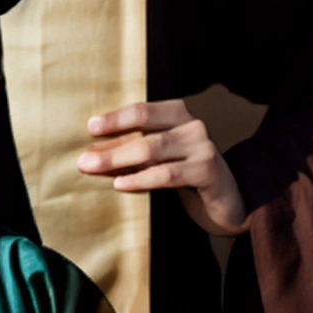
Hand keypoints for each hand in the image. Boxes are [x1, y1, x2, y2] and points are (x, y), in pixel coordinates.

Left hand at [78, 100, 249, 236]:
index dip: (115, 118)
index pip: (142, 111)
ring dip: (119, 160)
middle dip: (111, 145)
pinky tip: (121, 184)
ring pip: (153, 150)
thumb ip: (136, 147)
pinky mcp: (208, 171)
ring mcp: (202, 147)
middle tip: (83, 159)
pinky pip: (167, 174)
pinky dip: (141, 179)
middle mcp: (193, 125)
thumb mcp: (161, 156)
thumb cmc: (186, 174)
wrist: (228, 202)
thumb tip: (93, 151)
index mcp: (179, 113)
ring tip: (94, 169)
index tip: (89, 127)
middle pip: (144, 131)